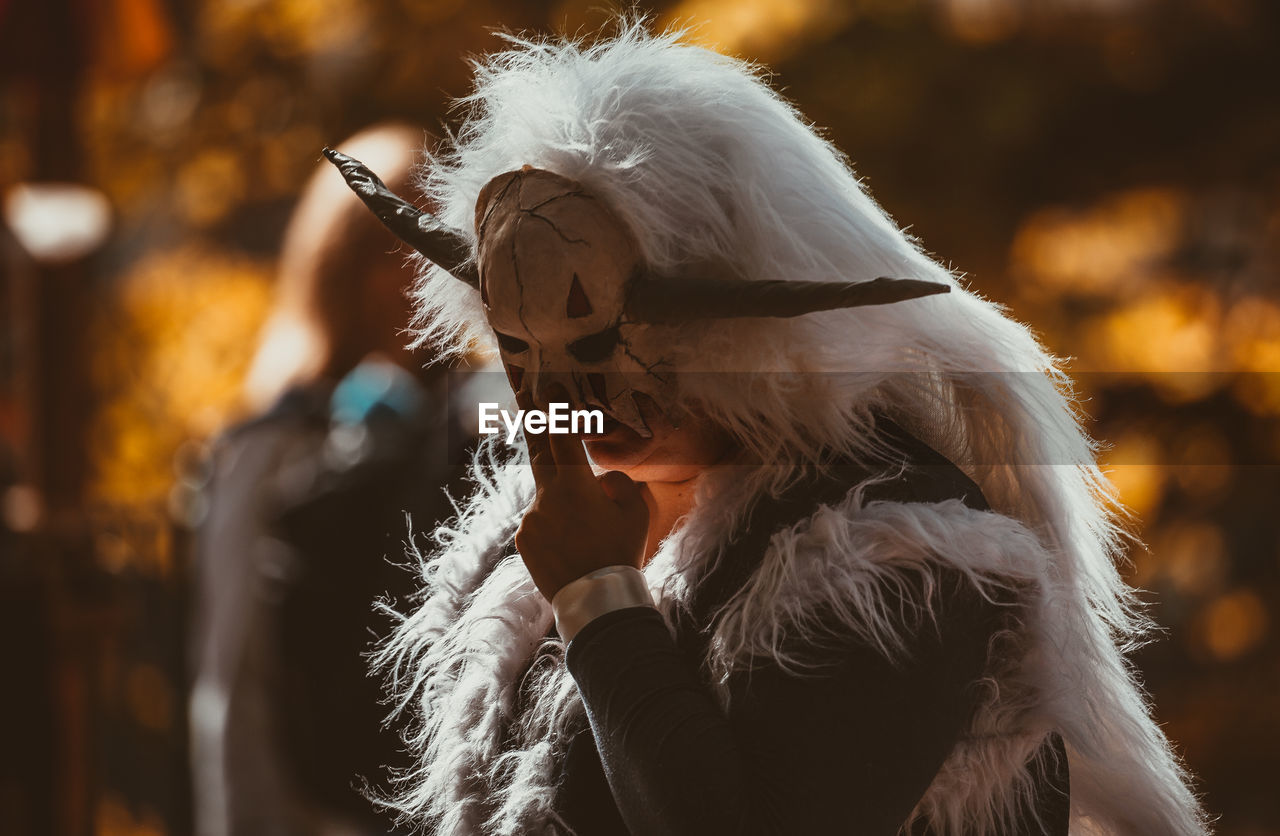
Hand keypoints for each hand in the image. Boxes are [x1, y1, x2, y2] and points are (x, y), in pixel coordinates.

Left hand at [514, 394, 649, 600]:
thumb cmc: (621, 552)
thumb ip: (617, 482)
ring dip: (561, 500)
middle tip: (526, 392)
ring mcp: (530, 519)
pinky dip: (554, 524)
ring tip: (584, 529)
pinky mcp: (524, 540)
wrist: (597, 601)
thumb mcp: (635, 512)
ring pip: (546, 496)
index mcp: (574, 484)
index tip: (549, 385)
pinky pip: (540, 521)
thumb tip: (598, 477)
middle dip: (534, 421)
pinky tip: (573, 545)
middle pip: (537, 451)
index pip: (562, 435)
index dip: (556, 408)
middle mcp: (545, 496)